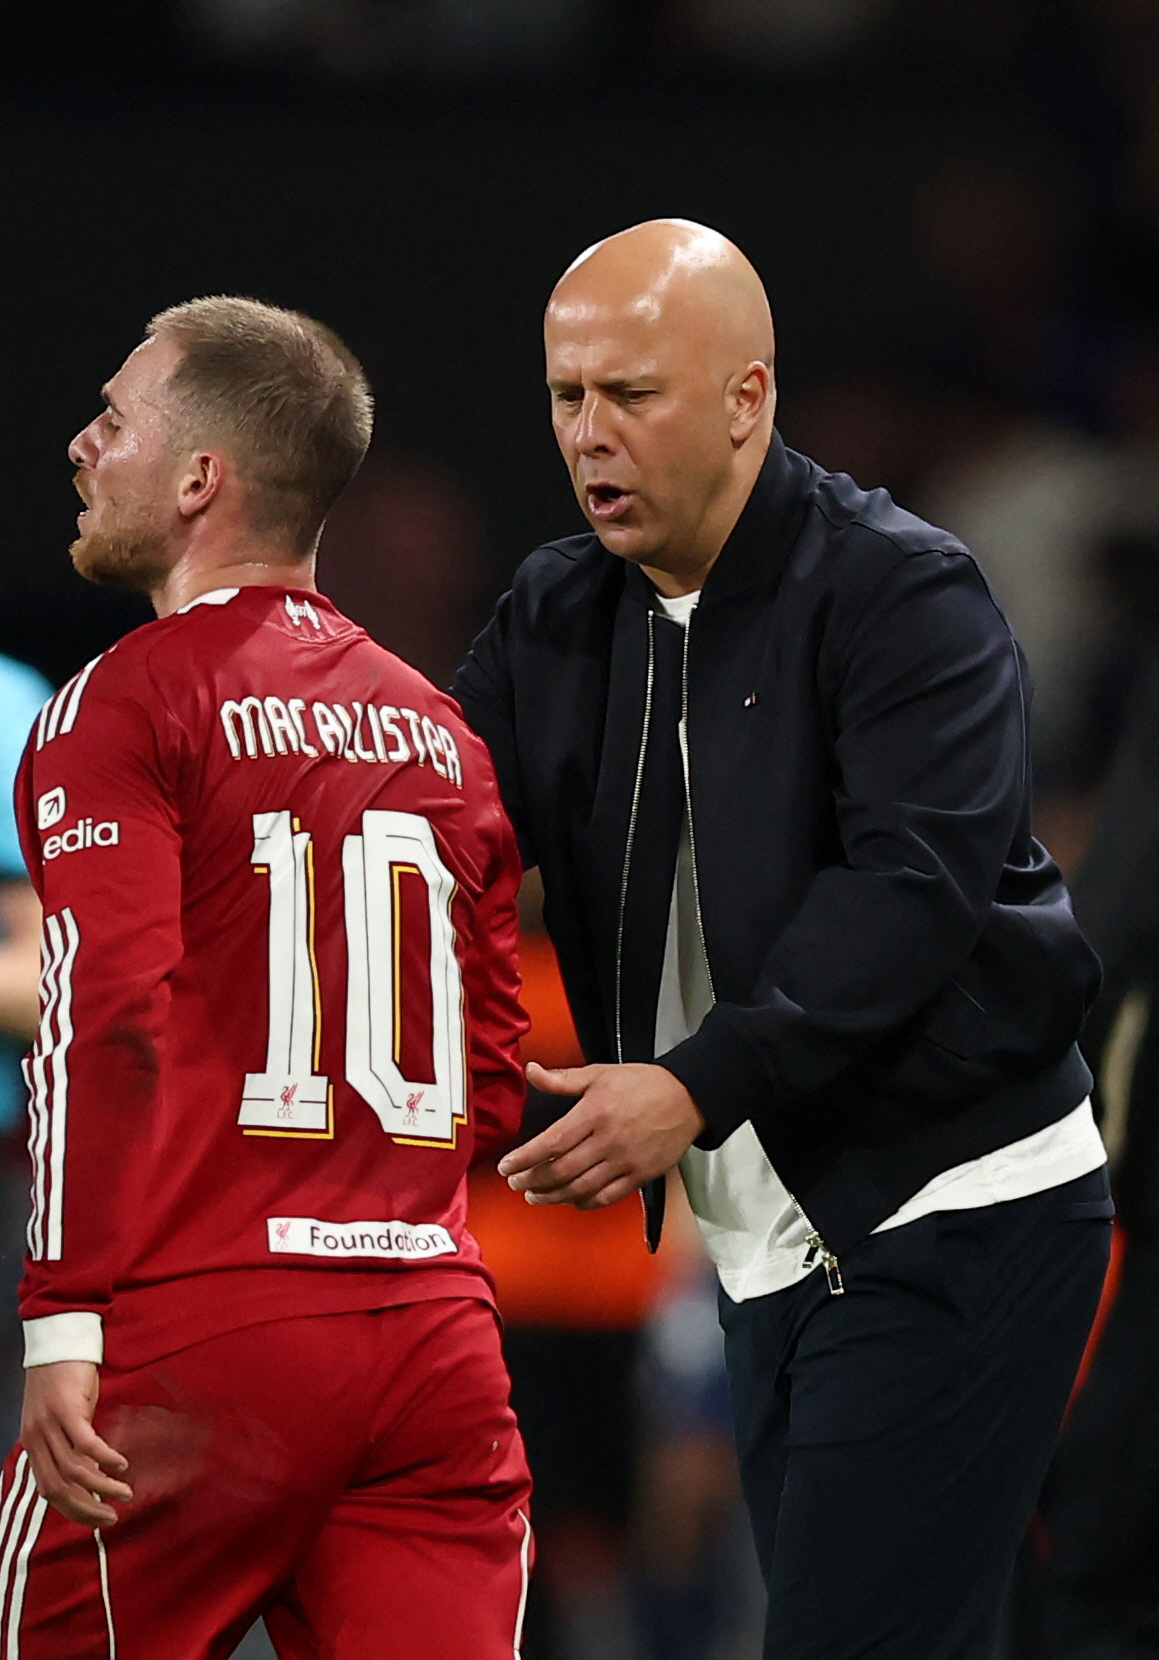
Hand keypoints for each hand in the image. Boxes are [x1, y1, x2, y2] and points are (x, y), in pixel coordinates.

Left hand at [20, 1362, 132, 1526]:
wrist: (59, 1340)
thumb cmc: (63, 1376)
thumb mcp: (60, 1416)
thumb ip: (67, 1442)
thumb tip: (88, 1471)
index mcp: (33, 1444)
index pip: (49, 1491)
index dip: (73, 1510)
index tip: (96, 1519)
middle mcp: (37, 1439)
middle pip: (59, 1489)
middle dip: (87, 1509)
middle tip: (112, 1517)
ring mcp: (49, 1426)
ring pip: (74, 1472)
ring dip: (102, 1488)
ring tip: (124, 1493)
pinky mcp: (66, 1410)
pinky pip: (86, 1444)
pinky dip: (105, 1459)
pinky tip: (121, 1464)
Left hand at [499, 1061, 705, 1209]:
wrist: (688, 1097)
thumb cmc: (642, 1083)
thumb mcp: (600, 1073)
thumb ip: (562, 1079)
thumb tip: (531, 1070)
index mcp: (595, 1113)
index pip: (551, 1143)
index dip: (524, 1159)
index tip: (506, 1167)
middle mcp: (608, 1140)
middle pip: (561, 1171)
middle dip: (532, 1181)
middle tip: (515, 1183)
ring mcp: (625, 1161)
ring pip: (580, 1188)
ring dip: (552, 1196)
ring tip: (535, 1196)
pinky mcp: (640, 1176)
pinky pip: (606, 1197)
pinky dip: (584, 1203)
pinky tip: (570, 1200)